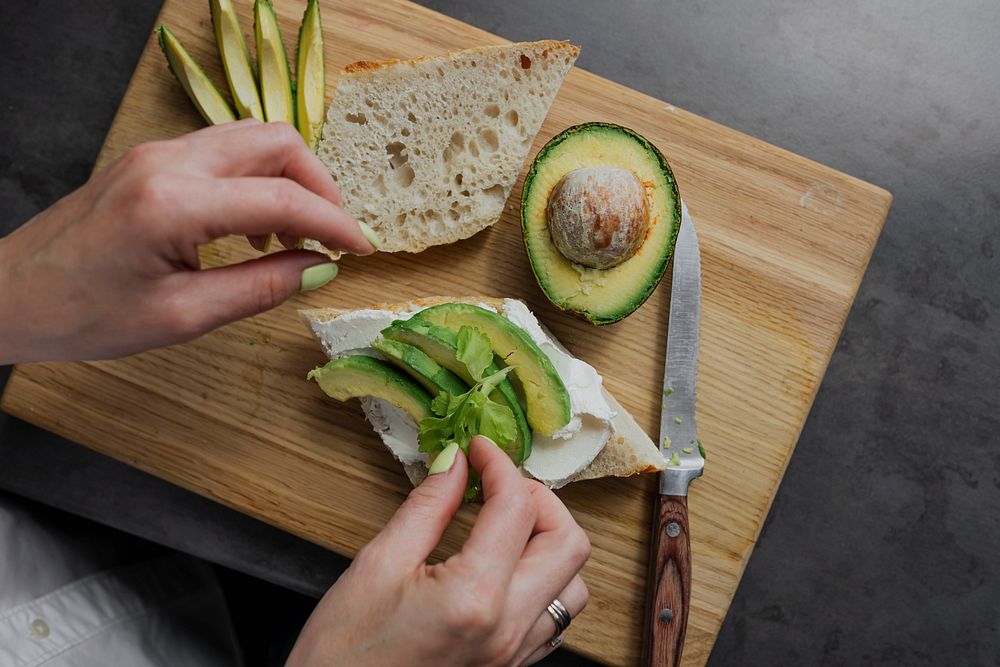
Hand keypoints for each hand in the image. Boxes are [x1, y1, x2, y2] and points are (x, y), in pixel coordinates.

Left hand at [0, 120, 374, 363]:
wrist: (9, 295)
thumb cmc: (82, 315)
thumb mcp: (181, 316)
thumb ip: (261, 288)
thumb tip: (320, 271)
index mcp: (174, 204)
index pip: (282, 199)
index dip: (334, 224)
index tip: (363, 251)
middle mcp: (168, 161)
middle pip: (276, 142)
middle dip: (319, 187)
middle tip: (334, 238)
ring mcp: (156, 153)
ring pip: (253, 139)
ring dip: (290, 180)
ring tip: (297, 239)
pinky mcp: (150, 159)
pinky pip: (225, 153)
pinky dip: (258, 180)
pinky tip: (256, 230)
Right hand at [285, 437, 590, 666]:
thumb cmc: (342, 655)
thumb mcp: (377, 566)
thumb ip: (427, 507)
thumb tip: (455, 463)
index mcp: (474, 598)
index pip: (516, 508)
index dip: (499, 465)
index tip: (478, 450)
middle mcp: (508, 630)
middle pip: (569, 543)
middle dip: (539, 498)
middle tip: (498, 483)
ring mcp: (514, 655)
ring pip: (574, 584)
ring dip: (550, 543)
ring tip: (507, 524)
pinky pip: (555, 618)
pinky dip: (545, 581)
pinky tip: (508, 568)